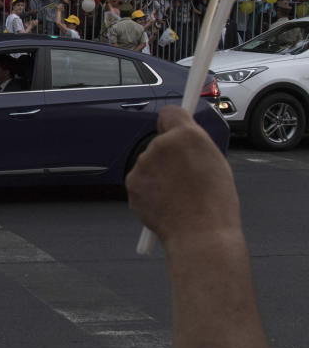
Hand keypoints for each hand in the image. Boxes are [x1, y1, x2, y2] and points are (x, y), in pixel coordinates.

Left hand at [126, 106, 240, 246]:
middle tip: (186, 176)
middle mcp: (161, 144)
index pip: (170, 112)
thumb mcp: (215, 162)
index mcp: (187, 135)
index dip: (174, 123)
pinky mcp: (132, 182)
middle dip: (169, 154)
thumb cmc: (215, 202)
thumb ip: (194, 143)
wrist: (200, 235)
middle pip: (160, 141)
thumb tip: (181, 135)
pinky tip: (167, 203)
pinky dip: (150, 189)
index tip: (176, 129)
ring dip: (159, 173)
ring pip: (150, 162)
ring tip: (180, 195)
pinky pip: (141, 180)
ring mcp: (143, 164)